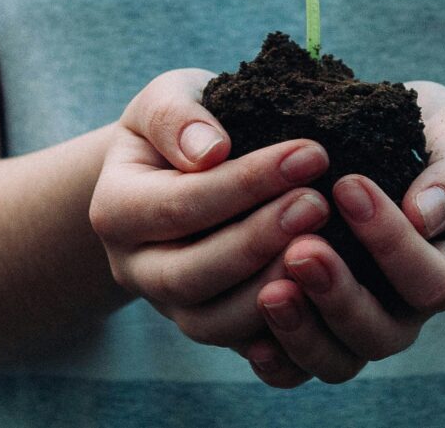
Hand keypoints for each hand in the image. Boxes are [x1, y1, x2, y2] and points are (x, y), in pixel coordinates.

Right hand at [89, 69, 332, 349]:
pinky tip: (324, 292)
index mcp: (117, 209)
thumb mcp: (169, 98)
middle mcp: (135, 267)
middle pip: (191, 274)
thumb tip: (210, 150)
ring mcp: (170, 306)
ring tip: (327, 246)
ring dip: (273, 287)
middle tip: (319, 203)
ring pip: (214, 323)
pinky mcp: (210, 327)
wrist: (179, 169)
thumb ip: (177, 116)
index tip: (311, 153)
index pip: (180, 204)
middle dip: (259, 240)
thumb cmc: (182, 126)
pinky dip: (283, 330)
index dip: (246, 183)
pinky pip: (243, 347)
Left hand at [244, 81, 444, 386]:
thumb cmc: (430, 136)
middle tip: (300, 248)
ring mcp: (360, 326)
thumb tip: (424, 213)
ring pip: (338, 362)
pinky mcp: (317, 330)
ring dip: (302, 331)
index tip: (348, 185)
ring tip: (269, 291)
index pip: (431, 280)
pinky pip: (297, 370)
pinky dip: (276, 359)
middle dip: (339, 295)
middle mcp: (408, 310)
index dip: (391, 242)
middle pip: (381, 334)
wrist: (395, 146)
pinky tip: (250, 336)